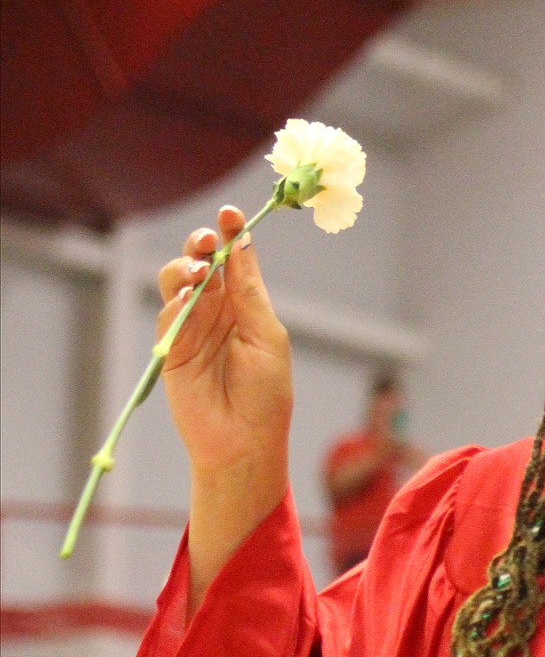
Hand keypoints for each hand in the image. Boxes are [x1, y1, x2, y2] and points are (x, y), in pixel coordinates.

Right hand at [156, 205, 291, 483]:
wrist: (243, 443)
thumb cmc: (266, 395)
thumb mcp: (267, 337)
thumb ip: (249, 292)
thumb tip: (241, 243)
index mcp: (246, 305)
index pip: (235, 259)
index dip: (230, 233)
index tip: (229, 213)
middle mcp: (217, 311)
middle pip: (201, 262)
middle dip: (200, 244)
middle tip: (205, 241)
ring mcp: (192, 328)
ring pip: (176, 281)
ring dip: (182, 268)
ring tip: (195, 272)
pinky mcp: (171, 348)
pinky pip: (166, 315)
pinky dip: (173, 301)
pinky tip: (185, 299)